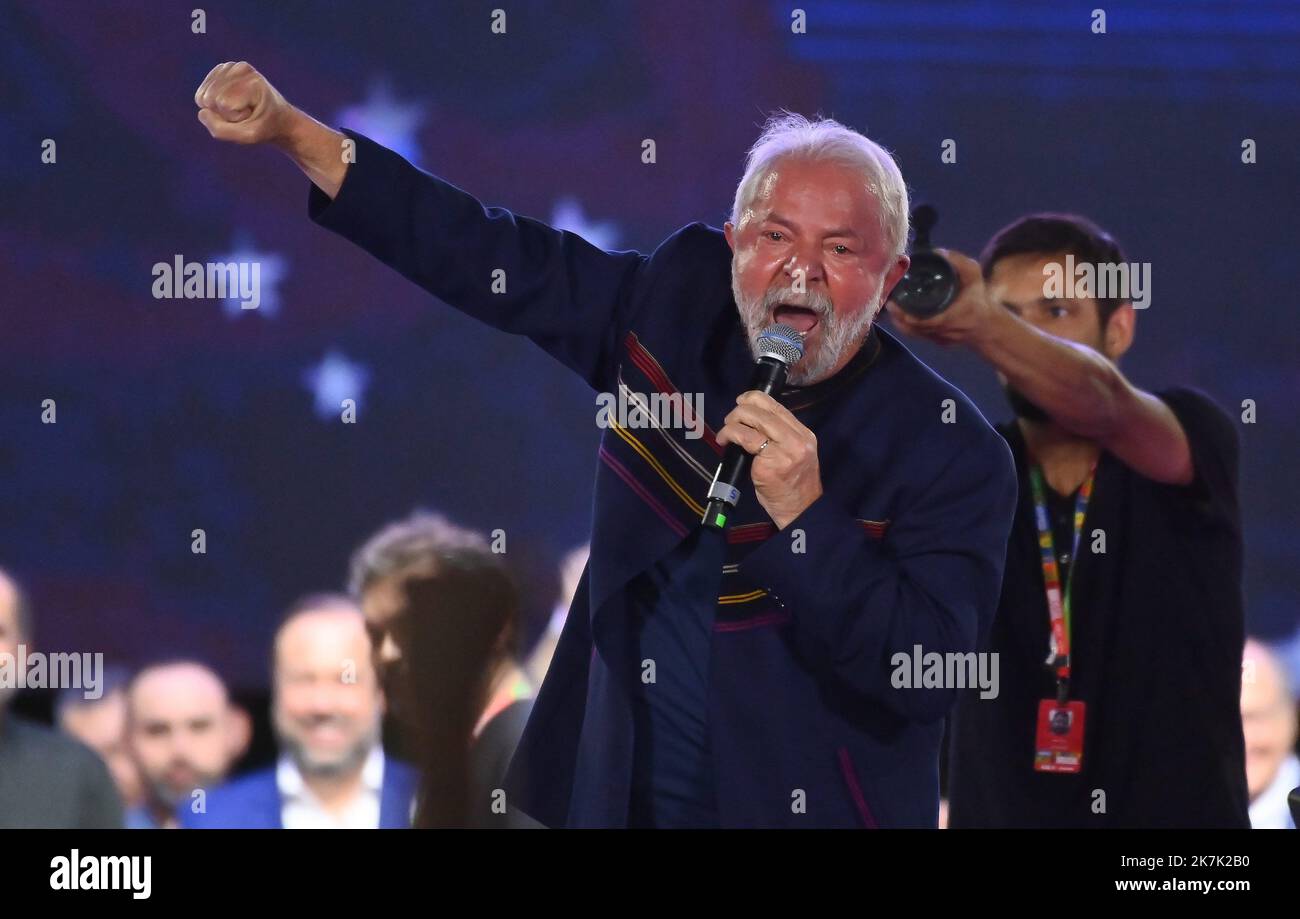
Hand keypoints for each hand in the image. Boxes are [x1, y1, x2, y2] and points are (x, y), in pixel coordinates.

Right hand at [195, 61, 294, 145]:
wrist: (278, 118)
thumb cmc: (265, 128)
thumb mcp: (248, 136)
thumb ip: (221, 130)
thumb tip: (202, 112)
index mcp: (252, 81)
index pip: (223, 103)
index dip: (234, 117)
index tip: (252, 115)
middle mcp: (240, 68)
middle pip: (209, 98)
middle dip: (225, 113)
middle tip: (246, 113)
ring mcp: (229, 67)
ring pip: (203, 97)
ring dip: (220, 109)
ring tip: (240, 108)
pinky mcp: (220, 71)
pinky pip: (202, 94)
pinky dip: (215, 104)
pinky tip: (232, 102)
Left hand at [716, 391, 821, 529]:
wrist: (800, 511)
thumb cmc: (792, 486)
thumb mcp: (793, 455)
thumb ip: (780, 436)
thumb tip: (751, 420)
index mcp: (804, 435)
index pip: (777, 407)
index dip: (755, 398)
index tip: (741, 401)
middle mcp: (797, 439)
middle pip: (763, 410)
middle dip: (740, 410)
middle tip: (730, 420)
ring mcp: (784, 451)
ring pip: (753, 420)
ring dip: (732, 422)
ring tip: (725, 433)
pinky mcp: (769, 463)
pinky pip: (745, 438)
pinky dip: (730, 434)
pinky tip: (724, 441)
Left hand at [886, 248, 999, 347]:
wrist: (987, 325)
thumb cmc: (979, 297)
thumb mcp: (975, 275)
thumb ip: (959, 262)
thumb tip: (937, 252)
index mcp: (958, 315)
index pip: (929, 321)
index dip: (909, 316)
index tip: (895, 304)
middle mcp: (948, 330)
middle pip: (916, 328)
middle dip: (899, 317)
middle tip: (888, 302)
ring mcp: (941, 339)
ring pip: (914, 334)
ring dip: (899, 322)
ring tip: (890, 307)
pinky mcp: (937, 343)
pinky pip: (918, 336)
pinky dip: (905, 327)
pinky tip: (897, 316)